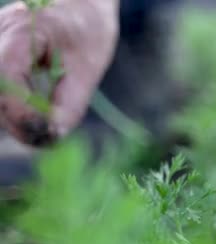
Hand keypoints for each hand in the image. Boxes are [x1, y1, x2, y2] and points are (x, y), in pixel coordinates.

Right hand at [0, 0, 117, 145]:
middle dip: (16, 120)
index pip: (6, 80)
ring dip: (13, 117)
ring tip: (41, 128)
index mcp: (22, 33)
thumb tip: (53, 137)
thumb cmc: (88, 30)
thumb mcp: (88, 68)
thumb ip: (70, 103)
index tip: (45, 133)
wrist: (84, 3)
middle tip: (46, 138)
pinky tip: (32, 115)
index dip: (21, 113)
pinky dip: (12, 106)